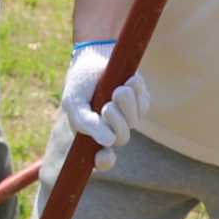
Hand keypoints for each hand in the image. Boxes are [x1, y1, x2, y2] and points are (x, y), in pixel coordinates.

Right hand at [59, 41, 150, 173]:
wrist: (95, 56)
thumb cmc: (81, 82)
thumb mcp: (74, 102)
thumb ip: (86, 123)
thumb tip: (108, 142)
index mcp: (92, 134)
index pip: (101, 159)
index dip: (105, 161)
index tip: (106, 157)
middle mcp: (110, 129)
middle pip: (122, 137)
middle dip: (116, 120)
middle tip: (107, 105)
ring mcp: (127, 117)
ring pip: (134, 119)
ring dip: (125, 101)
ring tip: (116, 88)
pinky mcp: (139, 103)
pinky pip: (143, 104)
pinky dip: (136, 90)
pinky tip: (127, 81)